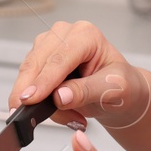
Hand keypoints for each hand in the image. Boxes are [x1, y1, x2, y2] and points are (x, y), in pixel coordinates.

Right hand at [10, 20, 150, 130]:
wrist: (119, 91)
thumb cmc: (121, 85)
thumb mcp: (113, 90)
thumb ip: (87, 91)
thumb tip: (60, 96)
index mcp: (87, 35)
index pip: (60, 58)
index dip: (44, 80)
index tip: (31, 99)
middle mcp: (65, 34)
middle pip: (37, 62)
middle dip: (34, 92)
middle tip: (28, 114)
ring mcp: (50, 45)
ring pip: (29, 73)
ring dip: (40, 100)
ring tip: (67, 116)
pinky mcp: (40, 59)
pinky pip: (29, 82)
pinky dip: (39, 101)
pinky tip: (58, 111)